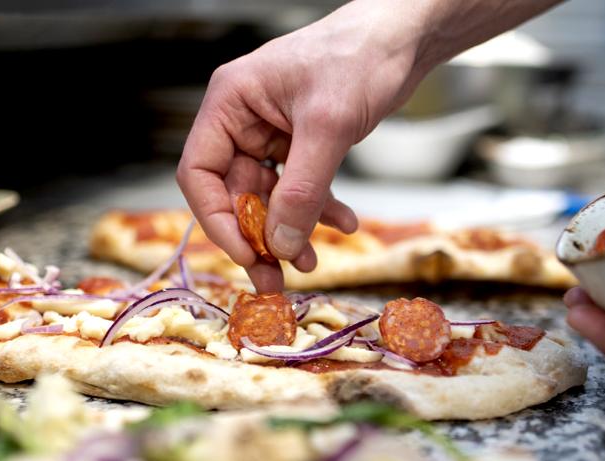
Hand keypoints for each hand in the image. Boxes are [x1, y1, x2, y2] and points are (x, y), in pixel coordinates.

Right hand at [177, 1, 430, 291]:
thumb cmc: (360, 57)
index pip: (201, 173)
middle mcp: (244, 119)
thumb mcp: (328, 127)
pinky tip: (344, 223)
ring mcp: (272, 131)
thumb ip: (301, 189)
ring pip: (269, 196)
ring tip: (311, 261)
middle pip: (234, 192)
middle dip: (258, 236)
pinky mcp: (302, 141)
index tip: (247, 254)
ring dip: (290, 230)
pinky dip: (318, 209)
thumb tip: (279, 245)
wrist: (403, 39)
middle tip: (275, 279)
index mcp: (231, 103)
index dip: (219, 220)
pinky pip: (300, 186)